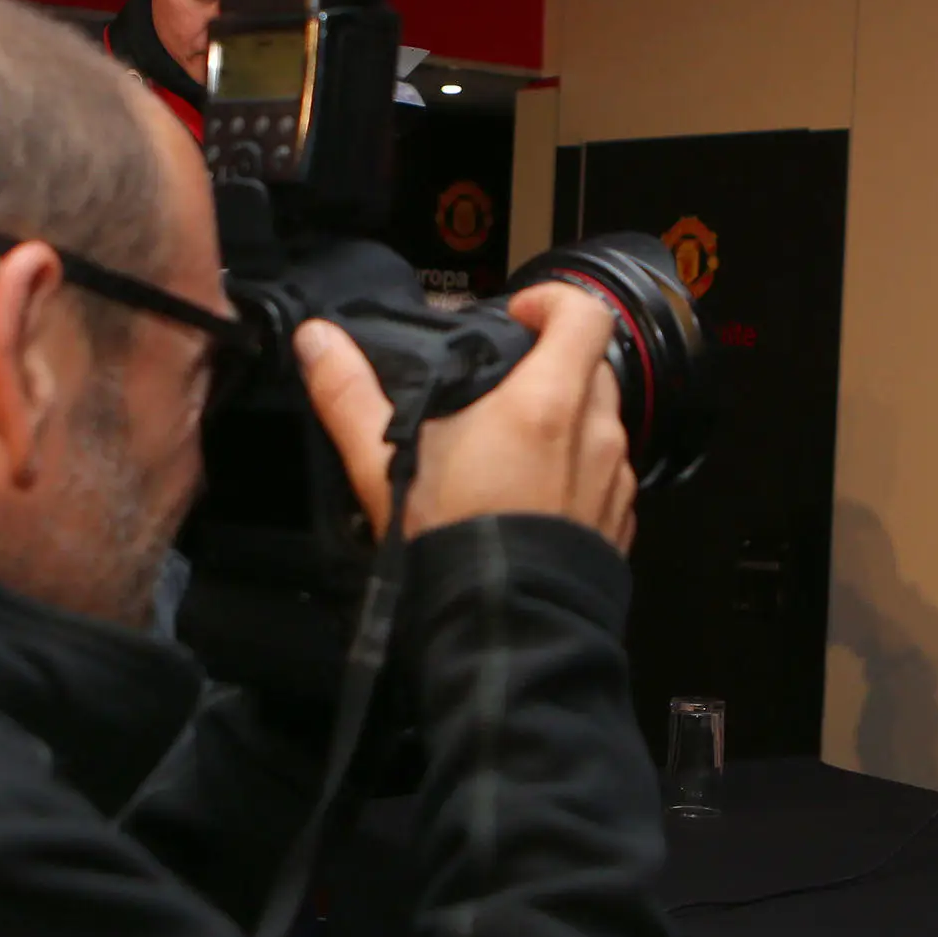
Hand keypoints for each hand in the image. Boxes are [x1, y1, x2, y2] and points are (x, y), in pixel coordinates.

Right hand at [294, 284, 636, 550]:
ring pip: (601, 423)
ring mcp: (614, 481)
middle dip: (552, 363)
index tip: (516, 316)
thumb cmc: (451, 542)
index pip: (584, 314)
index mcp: (547, 401)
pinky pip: (607, 476)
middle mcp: (595, 433)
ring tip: (511, 448)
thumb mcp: (385, 464)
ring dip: (566, 420)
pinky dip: (577, 471)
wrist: (506, 634)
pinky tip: (533, 500)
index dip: (552, 302)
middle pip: (591, 366)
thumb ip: (350, 394)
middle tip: (502, 386)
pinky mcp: (619, 524)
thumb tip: (317, 339)